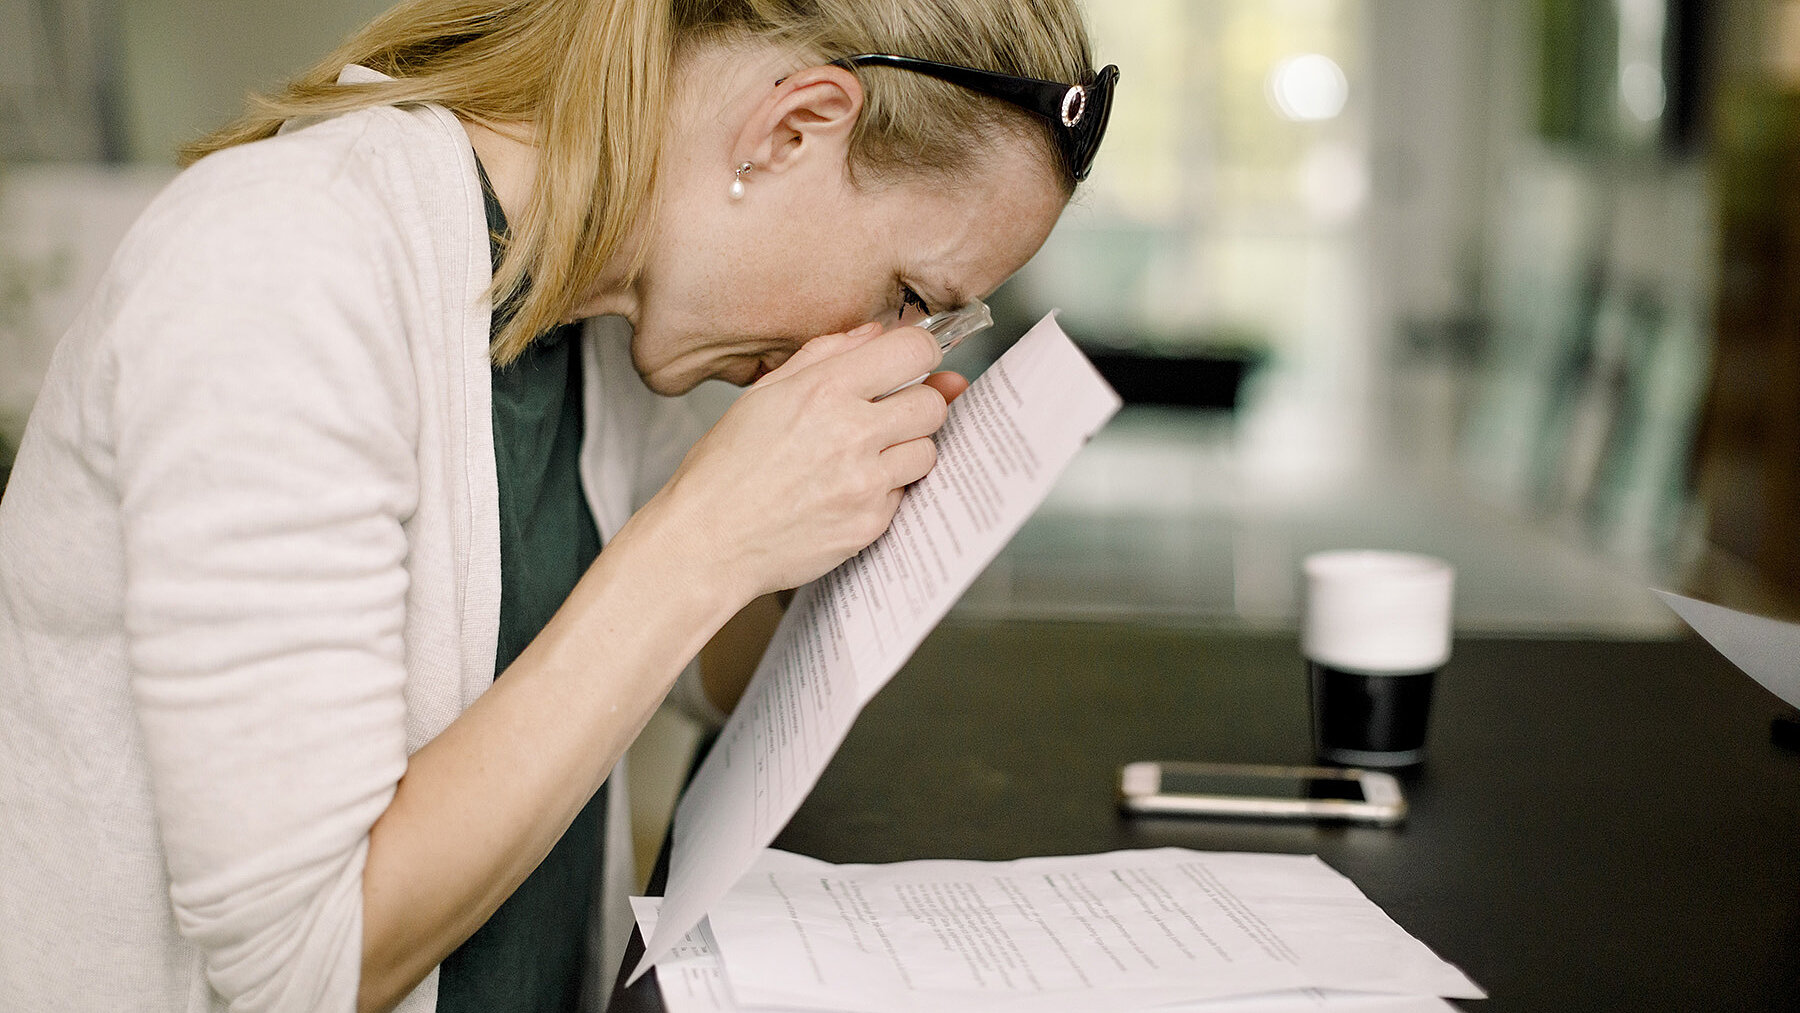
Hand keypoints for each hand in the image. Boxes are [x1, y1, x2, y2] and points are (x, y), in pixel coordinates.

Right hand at [635, 321, 961, 602]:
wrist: (709, 540)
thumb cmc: (725, 470)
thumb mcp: (764, 394)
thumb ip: (825, 355)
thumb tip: (874, 334)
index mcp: (823, 391)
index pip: (914, 351)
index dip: (920, 353)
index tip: (913, 363)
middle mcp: (851, 433)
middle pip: (932, 404)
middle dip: (918, 403)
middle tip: (889, 414)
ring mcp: (865, 482)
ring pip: (927, 451)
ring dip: (905, 450)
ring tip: (863, 457)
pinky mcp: (870, 523)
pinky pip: (903, 495)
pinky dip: (884, 490)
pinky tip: (846, 491)